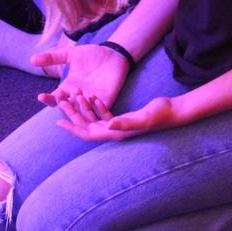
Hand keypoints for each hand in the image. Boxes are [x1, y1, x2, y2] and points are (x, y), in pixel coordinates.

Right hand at [32, 44, 128, 109]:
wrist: (113, 53)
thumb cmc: (92, 54)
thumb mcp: (70, 54)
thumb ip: (53, 57)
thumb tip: (31, 59)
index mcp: (68, 88)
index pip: (55, 98)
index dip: (48, 99)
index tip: (41, 96)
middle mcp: (78, 97)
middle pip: (67, 107)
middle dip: (62, 104)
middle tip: (60, 96)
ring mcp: (92, 100)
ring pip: (82, 111)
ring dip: (78, 105)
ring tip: (75, 94)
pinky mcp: (106, 100)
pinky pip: (99, 109)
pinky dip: (95, 106)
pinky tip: (91, 97)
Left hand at [57, 96, 177, 140]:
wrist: (173, 112)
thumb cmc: (160, 115)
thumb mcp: (143, 117)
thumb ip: (126, 122)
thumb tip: (109, 124)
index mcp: (116, 133)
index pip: (89, 133)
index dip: (73, 128)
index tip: (58, 122)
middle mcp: (115, 132)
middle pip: (88, 126)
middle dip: (73, 116)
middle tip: (60, 103)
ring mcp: (119, 125)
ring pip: (94, 119)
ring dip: (83, 109)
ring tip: (73, 98)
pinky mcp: (123, 118)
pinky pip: (105, 113)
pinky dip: (97, 106)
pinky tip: (93, 97)